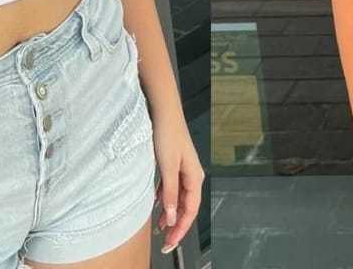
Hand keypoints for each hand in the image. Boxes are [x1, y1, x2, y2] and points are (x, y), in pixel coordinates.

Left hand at [152, 110, 203, 255]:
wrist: (164, 109)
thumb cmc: (167, 134)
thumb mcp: (167, 167)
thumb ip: (170, 193)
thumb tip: (172, 218)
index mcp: (194, 177)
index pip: (190, 210)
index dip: (180, 229)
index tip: (169, 244)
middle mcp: (192, 174)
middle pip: (186, 206)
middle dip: (176, 225)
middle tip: (164, 242)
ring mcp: (183, 168)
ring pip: (178, 198)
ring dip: (170, 213)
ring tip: (159, 227)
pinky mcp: (173, 163)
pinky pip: (172, 188)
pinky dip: (165, 199)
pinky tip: (157, 204)